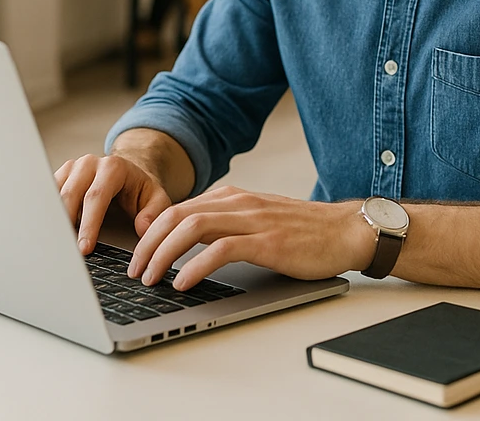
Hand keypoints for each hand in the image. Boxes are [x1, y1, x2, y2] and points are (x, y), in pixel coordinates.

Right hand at [54, 154, 172, 254]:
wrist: (127, 172)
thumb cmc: (139, 189)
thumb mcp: (156, 198)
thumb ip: (154, 213)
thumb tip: (143, 228)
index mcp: (112, 168)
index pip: (96, 197)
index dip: (89, 224)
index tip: (84, 247)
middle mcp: (89, 164)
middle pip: (70, 194)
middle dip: (66, 225)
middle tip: (66, 251)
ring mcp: (72, 168)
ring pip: (55, 194)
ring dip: (53, 219)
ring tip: (54, 244)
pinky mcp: (60, 176)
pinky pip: (48, 195)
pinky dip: (47, 214)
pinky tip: (49, 232)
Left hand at [127, 186, 373, 289]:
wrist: (346, 231)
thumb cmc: (303, 232)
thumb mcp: (257, 219)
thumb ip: (226, 223)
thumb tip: (189, 243)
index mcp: (232, 197)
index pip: (177, 208)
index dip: (150, 231)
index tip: (136, 254)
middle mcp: (237, 203)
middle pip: (176, 215)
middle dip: (147, 243)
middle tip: (133, 269)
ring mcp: (252, 220)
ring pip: (192, 228)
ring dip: (163, 254)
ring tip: (150, 277)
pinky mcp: (266, 241)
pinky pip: (220, 250)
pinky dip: (195, 265)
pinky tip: (183, 282)